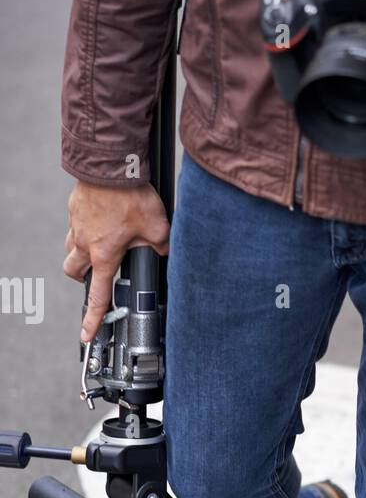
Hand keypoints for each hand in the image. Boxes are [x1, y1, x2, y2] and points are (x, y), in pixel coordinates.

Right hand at [64, 181, 169, 341]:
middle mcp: (85, 242)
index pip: (97, 295)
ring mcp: (77, 224)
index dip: (92, 318)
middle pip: (73, 271)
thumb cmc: (129, 195)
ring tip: (99, 247)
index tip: (86, 333)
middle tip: (94, 275)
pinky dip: (86, 227)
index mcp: (104, 255)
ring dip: (80, 253)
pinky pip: (76, 224)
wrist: (111, 165)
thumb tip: (163, 249)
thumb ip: (160, 244)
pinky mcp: (76, 207)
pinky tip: (104, 218)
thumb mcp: (157, 226)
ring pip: (70, 248)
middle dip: (82, 278)